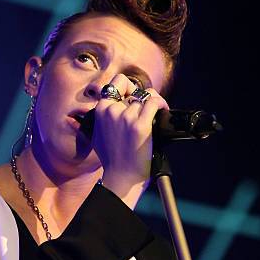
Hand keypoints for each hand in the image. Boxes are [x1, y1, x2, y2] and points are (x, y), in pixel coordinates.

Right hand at [93, 74, 168, 207]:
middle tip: (147, 106)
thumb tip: (109, 109)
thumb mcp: (97, 135)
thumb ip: (102, 119)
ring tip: (156, 113)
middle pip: (134, 89)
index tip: (134, 96)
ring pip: (145, 96)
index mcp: (100, 110)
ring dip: (154, 103)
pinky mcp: (140, 125)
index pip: (116, 83)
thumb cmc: (111, 159)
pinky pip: (154, 102)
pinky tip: (163, 111)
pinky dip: (161, 104)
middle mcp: (112, 111)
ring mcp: (126, 117)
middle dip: (142, 96)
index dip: (128, 86)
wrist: (121, 176)